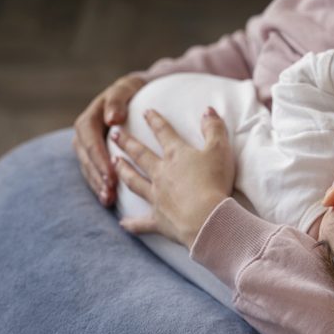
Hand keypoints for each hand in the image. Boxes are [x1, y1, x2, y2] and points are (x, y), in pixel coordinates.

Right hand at [73, 74, 145, 205]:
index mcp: (89, 118)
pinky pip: (94, 173)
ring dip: (97, 185)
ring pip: (88, 168)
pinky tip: (109, 200)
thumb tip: (112, 119)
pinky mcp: (95, 157)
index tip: (111, 174)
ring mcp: (88, 147)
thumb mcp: (127, 87)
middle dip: (97, 176)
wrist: (139, 93)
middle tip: (109, 193)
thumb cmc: (135, 90)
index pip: (89, 140)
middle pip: (86, 158)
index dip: (98, 158)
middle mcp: (84, 134)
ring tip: (108, 200)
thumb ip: (117, 100)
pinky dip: (100, 186)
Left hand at [110, 107, 234, 247]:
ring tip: (114, 163)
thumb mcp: (220, 149)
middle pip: (141, 155)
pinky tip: (122, 223)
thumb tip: (208, 110)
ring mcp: (157, 196)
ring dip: (123, 172)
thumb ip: (214, 128)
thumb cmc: (214, 182)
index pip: (163, 132)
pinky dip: (132, 223)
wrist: (206, 218)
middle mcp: (161, 173)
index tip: (145, 111)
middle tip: (113, 134)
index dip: (155, 120)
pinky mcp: (159, 219)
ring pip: (134, 181)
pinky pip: (142, 222)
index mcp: (176, 155)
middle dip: (127, 142)